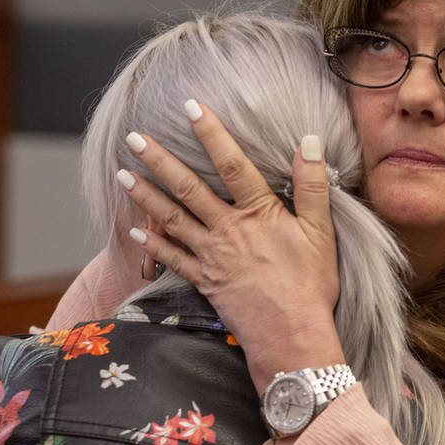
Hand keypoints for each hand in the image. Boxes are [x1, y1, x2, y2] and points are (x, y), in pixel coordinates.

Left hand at [118, 101, 344, 390]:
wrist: (292, 337)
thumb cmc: (311, 285)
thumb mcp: (321, 232)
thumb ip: (312, 186)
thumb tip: (310, 142)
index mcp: (259, 213)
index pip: (232, 164)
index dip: (212, 134)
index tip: (192, 107)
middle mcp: (228, 230)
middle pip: (189, 188)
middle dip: (160, 161)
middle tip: (135, 137)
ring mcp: (212, 256)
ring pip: (172, 219)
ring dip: (145, 196)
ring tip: (123, 174)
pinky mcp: (204, 280)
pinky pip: (172, 258)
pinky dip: (153, 243)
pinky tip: (136, 229)